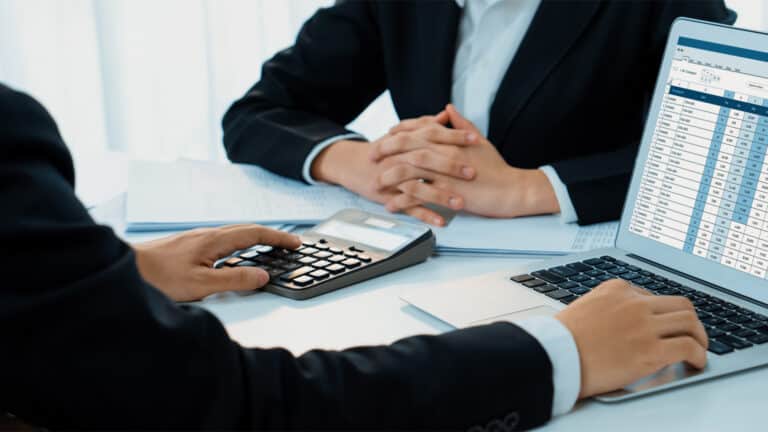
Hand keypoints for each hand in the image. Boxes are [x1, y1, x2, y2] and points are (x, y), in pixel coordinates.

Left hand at [133, 224, 300, 301]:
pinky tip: (235, 255)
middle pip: (247, 229)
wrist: (123, 270)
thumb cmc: (158, 278)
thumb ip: (235, 280)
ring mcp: (196, 238)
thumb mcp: (202, 285)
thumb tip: (262, 276)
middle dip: (271, 235)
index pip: (255, 233)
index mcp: (214, 241)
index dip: (278, 237)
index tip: (296, 242)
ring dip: (256, 238)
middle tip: (290, 243)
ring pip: (234, 233)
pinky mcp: (188, 245)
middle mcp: (207, 234)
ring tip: (269, 247)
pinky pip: (223, 239)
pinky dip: (239, 243)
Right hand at [310, 114, 476, 225]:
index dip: (454, 136)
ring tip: (461, 203)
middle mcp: (400, 158)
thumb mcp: (403, 135)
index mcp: (407, 141)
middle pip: (427, 160)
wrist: (354, 164)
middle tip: (473, 173)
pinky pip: (409, 207)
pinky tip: (441, 221)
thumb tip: (446, 115)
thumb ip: (425, 125)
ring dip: (440, 196)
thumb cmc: (384, 150)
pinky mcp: (390, 197)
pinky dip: (425, 215)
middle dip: (451, 166)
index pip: (433, 135)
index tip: (476, 139)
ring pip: (418, 187)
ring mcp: (395, 179)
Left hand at [374, 105, 559, 219]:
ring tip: (377, 184)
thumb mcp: (478, 140)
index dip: (400, 130)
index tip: (387, 134)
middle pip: (407, 146)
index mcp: (450, 139)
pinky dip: (402, 201)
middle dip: (385, 150)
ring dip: (389, 176)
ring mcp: (444, 172)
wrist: (511, 189)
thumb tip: (448, 108)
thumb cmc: (495, 167)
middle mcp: (444, 152)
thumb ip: (460, 124)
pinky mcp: (446, 192)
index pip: (419, 128)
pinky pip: (418, 195)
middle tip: (371, 156)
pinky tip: (392, 205)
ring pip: (408, 169)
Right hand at [556, 279, 707, 398]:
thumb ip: (607, 308)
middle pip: (680, 305)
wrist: (554, 355)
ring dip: (699, 336)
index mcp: (617, 289)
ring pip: (690, 322)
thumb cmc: (561, 339)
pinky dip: (699, 355)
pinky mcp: (651, 351)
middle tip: (692, 334)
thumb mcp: (584, 308)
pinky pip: (689, 347)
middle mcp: (634, 303)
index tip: (663, 326)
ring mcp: (644, 325)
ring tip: (698, 349)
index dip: (662, 315)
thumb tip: (623, 324)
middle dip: (689, 321)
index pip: (653, 296)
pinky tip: (696, 362)